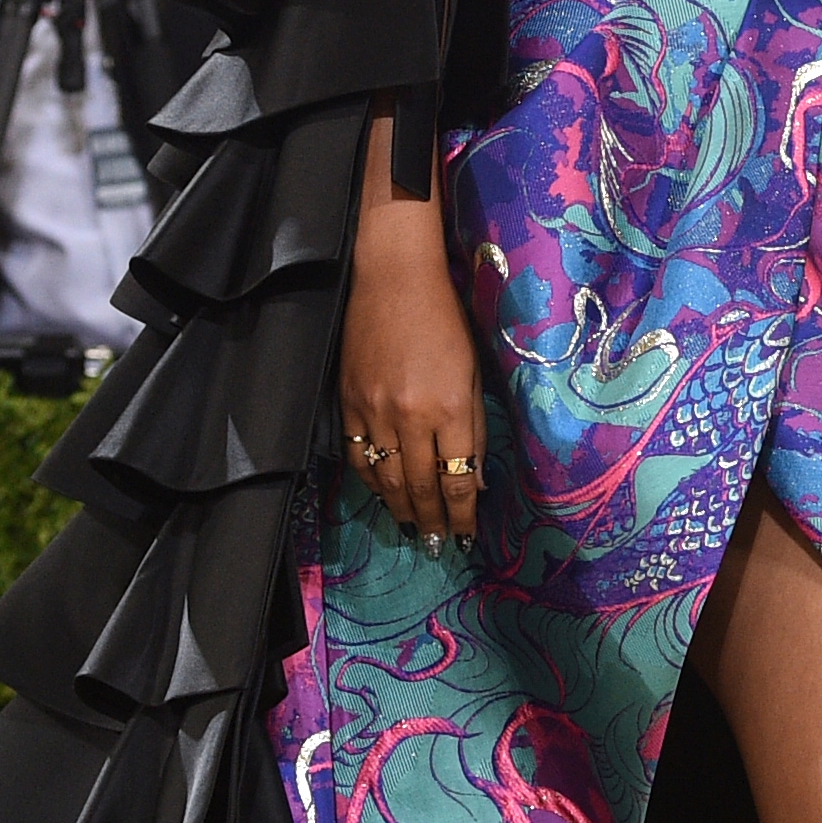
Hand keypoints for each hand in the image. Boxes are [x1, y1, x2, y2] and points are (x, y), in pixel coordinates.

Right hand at [338, 165, 482, 546]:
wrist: (394, 278)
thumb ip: (473, 430)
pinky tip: (381, 492)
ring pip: (385, 478)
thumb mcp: (474, 373)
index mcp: (449, 408)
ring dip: (398, 509)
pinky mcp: (347, 402)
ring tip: (410, 527)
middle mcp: (409, 417)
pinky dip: (370, 480)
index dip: (460, 516)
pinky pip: (356, 456)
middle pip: (419, 488)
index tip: (465, 536)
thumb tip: (474, 481)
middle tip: (436, 544)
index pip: (456, 481)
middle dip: (430, 521)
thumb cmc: (446, 318)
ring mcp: (373, 411)